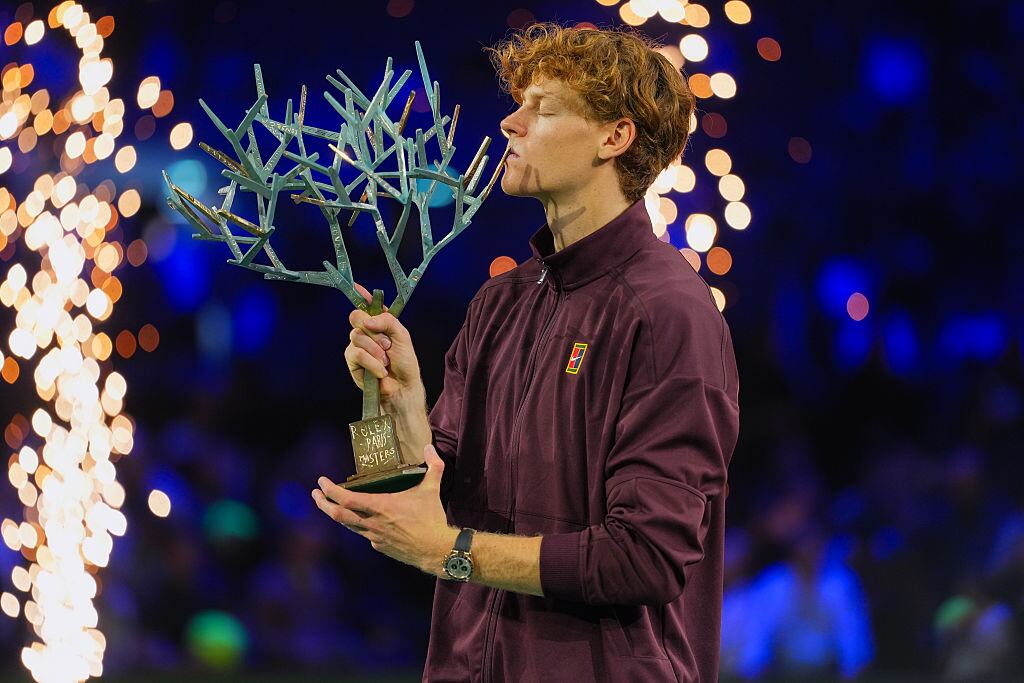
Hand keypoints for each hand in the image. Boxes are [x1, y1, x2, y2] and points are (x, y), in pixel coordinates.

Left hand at [312, 444, 455, 576]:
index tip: (321, 481)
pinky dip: (358, 525)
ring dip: (336, 514)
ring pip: (348, 525)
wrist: (436, 550)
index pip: (346, 498)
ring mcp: (374, 537)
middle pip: (337, 514)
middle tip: (314, 493)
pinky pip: (364, 534)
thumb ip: (433, 466)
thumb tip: (430, 447)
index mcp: (380, 506)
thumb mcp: (432, 489)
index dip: (330, 490)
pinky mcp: (380, 546)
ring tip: (330, 505)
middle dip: (322, 503)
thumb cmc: (432, 519)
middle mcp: (372, 523)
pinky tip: (362, 520)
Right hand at [344, 282, 424, 409]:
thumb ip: (387, 321)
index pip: (368, 305)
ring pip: (357, 336)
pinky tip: (380, 371)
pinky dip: (371, 363)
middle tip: (386, 343)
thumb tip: (367, 321)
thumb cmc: (404, 362)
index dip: (361, 295)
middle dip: (373, 330)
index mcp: (380, 323)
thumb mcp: (402, 336)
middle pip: (357, 316)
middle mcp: (366, 331)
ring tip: (386, 361)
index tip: (357, 287)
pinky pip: (356, 353)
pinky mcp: (352, 361)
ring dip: (375, 351)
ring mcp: (357, 345)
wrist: (402, 387)